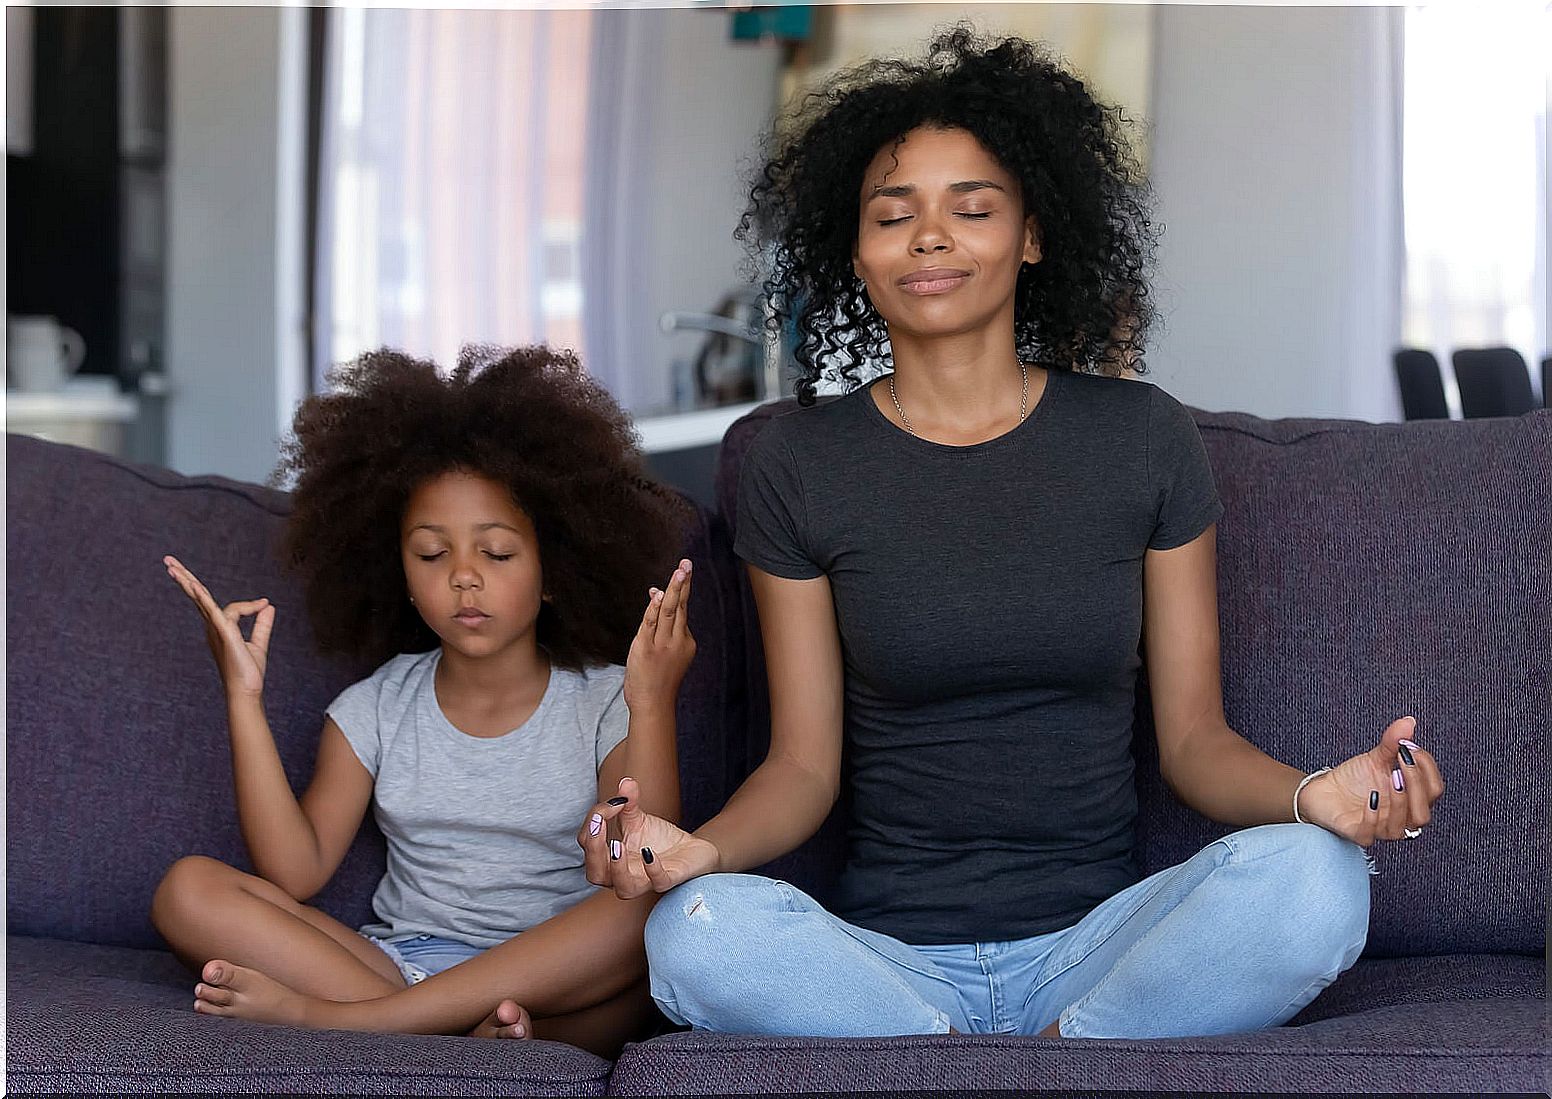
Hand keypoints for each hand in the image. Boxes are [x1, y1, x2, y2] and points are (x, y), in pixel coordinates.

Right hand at [164, 555, 274, 699]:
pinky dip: (204, 599)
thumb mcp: (259, 643)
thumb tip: (269, 605)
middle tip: (168, 561)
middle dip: (184, 578)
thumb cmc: (249, 672)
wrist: (247, 691)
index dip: (251, 605)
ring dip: (186, 581)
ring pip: (200, 599)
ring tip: (171, 565)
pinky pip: (213, 612)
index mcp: (220, 628)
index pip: (231, 606)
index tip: (265, 604)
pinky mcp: (224, 633)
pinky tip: (195, 587)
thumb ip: (262, 624)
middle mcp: (213, 627)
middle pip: (197, 596)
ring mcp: (216, 629)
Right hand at [577, 777, 720, 898]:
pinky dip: (652, 869)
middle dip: (593, 849)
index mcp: (608, 860)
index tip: (614, 802)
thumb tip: (625, 782)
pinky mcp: (668, 879)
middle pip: (596, 874)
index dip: (594, 821)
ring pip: (624, 889)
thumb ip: (628, 803)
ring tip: (616, 845)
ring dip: (617, 868)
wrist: (691, 849)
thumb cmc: (658, 839)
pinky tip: (649, 852)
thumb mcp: (638, 819)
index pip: (588, 843)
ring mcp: (645, 880)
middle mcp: (623, 874)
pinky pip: (658, 882)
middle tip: (599, 824)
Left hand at [623, 559, 695, 713]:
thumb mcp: (664, 653)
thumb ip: (660, 626)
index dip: (678, 591)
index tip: (680, 573)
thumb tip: (656, 598)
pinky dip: (655, 609)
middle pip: (681, 606)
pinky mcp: (646, 648)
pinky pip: (651, 624)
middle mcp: (677, 641)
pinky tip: (659, 594)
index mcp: (685, 642)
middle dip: (684, 583)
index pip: (682, 611)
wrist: (653, 705)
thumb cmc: (657, 680)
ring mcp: (663, 644)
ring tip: (680, 571)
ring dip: (675, 589)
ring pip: (670, 611)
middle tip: (687, 564)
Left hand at [1298, 717, 1445, 843]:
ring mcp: (1381, 829)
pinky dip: (1373, 816)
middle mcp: (1401, 817)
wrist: (1322, 789)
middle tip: (1402, 760)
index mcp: (1412, 799)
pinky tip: (1371, 797)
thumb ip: (1393, 743)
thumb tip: (1408, 721)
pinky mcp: (1359, 835)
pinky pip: (1371, 834)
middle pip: (1424, 813)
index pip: (1434, 789)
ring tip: (1391, 777)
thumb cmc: (1354, 777)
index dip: (1427, 768)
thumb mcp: (1375, 757)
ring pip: (1404, 826)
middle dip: (1417, 785)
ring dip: (1400, 801)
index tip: (1409, 746)